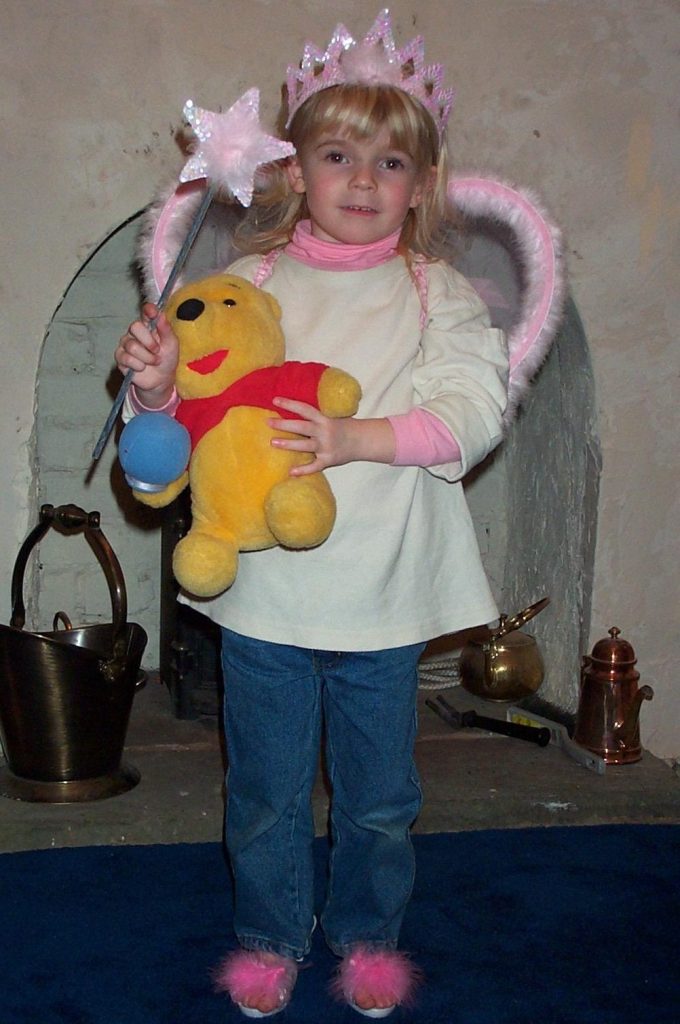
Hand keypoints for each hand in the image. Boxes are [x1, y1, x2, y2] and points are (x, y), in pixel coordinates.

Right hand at [115, 303, 178, 405]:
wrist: (161, 379)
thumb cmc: (167, 359)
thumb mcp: (171, 344)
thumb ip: (165, 329)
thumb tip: (160, 314)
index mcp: (148, 325)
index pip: (146, 312)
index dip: (148, 310)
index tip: (152, 312)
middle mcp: (135, 332)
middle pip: (135, 326)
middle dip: (149, 342)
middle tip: (157, 351)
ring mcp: (125, 344)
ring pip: (132, 346)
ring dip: (147, 357)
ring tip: (154, 361)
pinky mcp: (120, 357)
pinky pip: (127, 358)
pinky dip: (139, 366)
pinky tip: (143, 368)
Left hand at [269, 398, 395, 474]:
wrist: (362, 441)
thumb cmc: (344, 427)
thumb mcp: (332, 417)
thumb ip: (316, 416)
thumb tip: (294, 408)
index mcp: (324, 419)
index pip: (304, 409)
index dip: (290, 403)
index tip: (275, 400)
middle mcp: (324, 432)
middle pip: (301, 427)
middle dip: (284, 424)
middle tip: (268, 422)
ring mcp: (326, 447)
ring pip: (305, 445)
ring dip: (288, 444)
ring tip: (273, 442)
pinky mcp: (329, 460)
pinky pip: (314, 466)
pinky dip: (303, 470)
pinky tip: (291, 472)